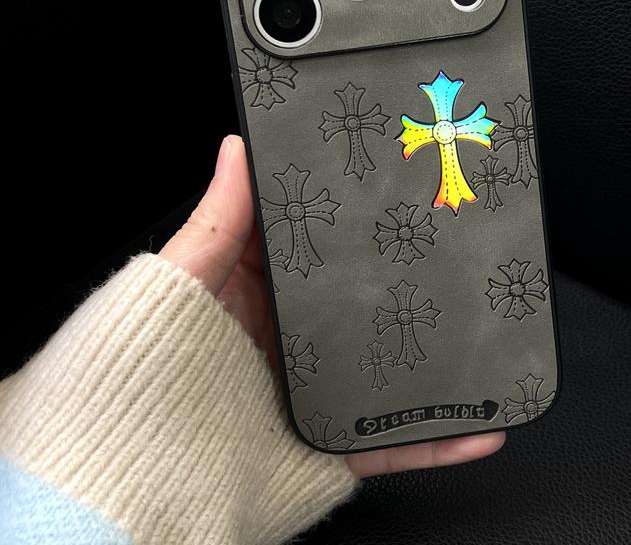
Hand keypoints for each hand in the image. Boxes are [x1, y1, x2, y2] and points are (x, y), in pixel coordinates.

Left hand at [160, 135, 504, 476]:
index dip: (351, 219)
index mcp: (257, 295)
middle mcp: (293, 341)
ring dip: (441, 361)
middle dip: (408, 283)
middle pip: (361, 305)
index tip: (392, 190)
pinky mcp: (332, 445)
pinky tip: (481, 428)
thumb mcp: (181, 285)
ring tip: (486, 334)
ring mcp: (318, 393)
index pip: (314, 246)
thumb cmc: (143, 380)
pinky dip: (438, 439)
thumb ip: (217, 222)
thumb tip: (235, 149)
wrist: (136, 489)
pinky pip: (394, 442)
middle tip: (456, 249)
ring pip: (391, 370)